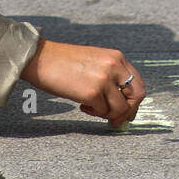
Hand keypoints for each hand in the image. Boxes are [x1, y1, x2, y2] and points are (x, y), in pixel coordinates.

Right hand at [20, 38, 145, 128]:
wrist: (40, 59)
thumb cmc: (64, 62)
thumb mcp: (95, 61)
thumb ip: (111, 76)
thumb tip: (124, 104)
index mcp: (116, 57)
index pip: (138, 83)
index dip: (135, 101)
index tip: (127, 111)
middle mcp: (114, 67)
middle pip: (137, 96)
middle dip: (128, 112)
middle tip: (116, 121)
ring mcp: (104, 80)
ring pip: (120, 108)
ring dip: (107, 113)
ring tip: (91, 107)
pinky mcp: (92, 93)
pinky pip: (102, 112)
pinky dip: (93, 113)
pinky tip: (81, 105)